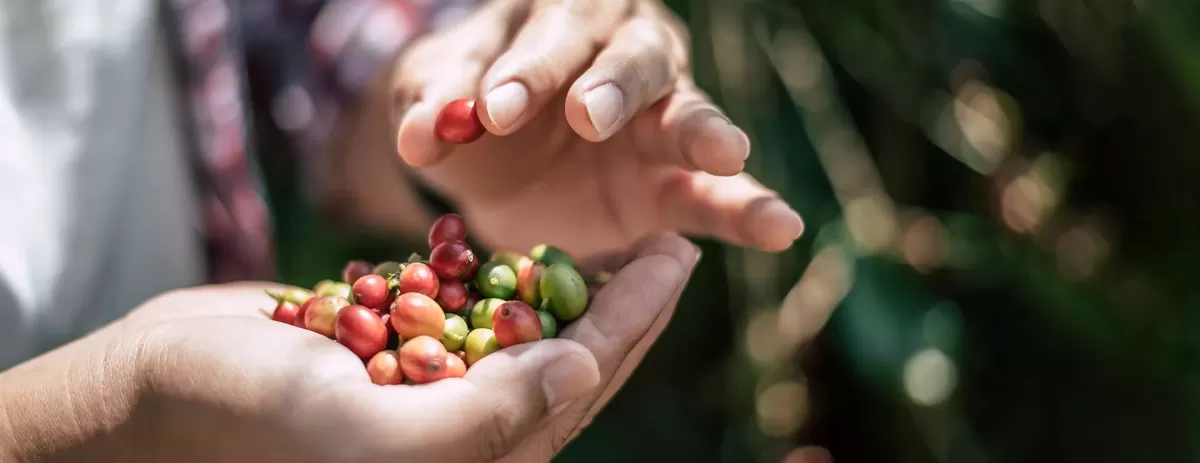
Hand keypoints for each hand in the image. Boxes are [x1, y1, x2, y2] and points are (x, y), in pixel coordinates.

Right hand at [0, 234, 698, 462]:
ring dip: (575, 289)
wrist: (154, 389)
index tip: (675, 258)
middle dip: (623, 304)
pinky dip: (507, 285)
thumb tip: (580, 372)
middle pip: (565, 362)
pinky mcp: (397, 357)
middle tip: (671, 243)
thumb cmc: (248, 421)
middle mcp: (457, 436)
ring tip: (621, 245)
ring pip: (527, 339)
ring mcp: (427, 394)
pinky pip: (470, 319)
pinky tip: (536, 254)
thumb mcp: (369, 435)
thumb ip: (483, 420)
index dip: (632, 321)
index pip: (574, 387)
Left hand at [391, 0, 803, 257]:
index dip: (521, 72)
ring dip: (701, 131)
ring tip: (724, 151)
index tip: (489, 111)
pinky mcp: (676, 182)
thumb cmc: (467, 102)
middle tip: (587, 116)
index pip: (543, 39)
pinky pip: (720, 195)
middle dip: (608, 86)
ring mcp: (660, 114)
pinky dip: (751, 209)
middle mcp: (621, 52)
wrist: (495, 158)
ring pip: (687, 112)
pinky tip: (783, 226)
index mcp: (556, 18)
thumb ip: (430, 106)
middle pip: (626, 58)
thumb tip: (420, 138)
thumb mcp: (434, 96)